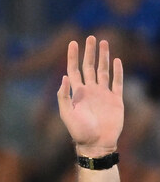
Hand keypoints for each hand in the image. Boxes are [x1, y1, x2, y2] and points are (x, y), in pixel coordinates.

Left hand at [57, 36, 123, 157]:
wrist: (97, 145)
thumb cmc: (80, 132)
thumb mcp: (67, 114)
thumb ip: (64, 96)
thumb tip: (63, 76)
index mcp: (77, 94)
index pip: (74, 70)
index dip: (73, 57)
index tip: (73, 43)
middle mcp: (90, 91)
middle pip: (89, 67)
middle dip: (89, 52)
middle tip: (90, 37)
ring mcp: (103, 95)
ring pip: (103, 71)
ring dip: (103, 57)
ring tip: (103, 42)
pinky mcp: (115, 100)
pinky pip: (117, 82)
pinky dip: (117, 71)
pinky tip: (117, 60)